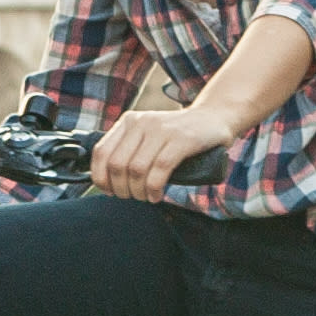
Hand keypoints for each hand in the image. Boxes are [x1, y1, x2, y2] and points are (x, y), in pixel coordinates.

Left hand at [93, 100, 235, 203]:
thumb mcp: (148, 136)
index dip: (101, 178)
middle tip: (131, 197)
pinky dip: (154, 188)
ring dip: (138, 191)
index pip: (101, 152)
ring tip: (145, 197)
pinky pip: (160, 169)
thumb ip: (130, 150)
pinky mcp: (181, 139)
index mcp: (129, 122)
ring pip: (136, 169)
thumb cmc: (178, 135)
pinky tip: (156, 195)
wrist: (214, 118)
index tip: (110, 191)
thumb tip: (108, 181)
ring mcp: (161, 129)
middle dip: (120, 189)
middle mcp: (141, 122)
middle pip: (117, 164)